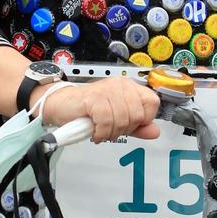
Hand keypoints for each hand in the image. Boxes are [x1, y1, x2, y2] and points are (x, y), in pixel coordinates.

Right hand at [39, 77, 160, 143]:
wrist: (61, 105)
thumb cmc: (88, 111)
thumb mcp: (117, 120)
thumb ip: (137, 126)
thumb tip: (155, 131)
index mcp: (129, 87)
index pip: (152, 102)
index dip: (143, 119)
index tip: (129, 125)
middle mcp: (120, 85)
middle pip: (138, 115)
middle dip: (124, 129)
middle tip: (111, 130)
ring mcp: (107, 90)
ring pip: (122, 119)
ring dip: (111, 132)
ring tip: (101, 131)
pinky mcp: (94, 97)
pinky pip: (106, 121)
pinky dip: (101, 132)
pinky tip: (95, 131)